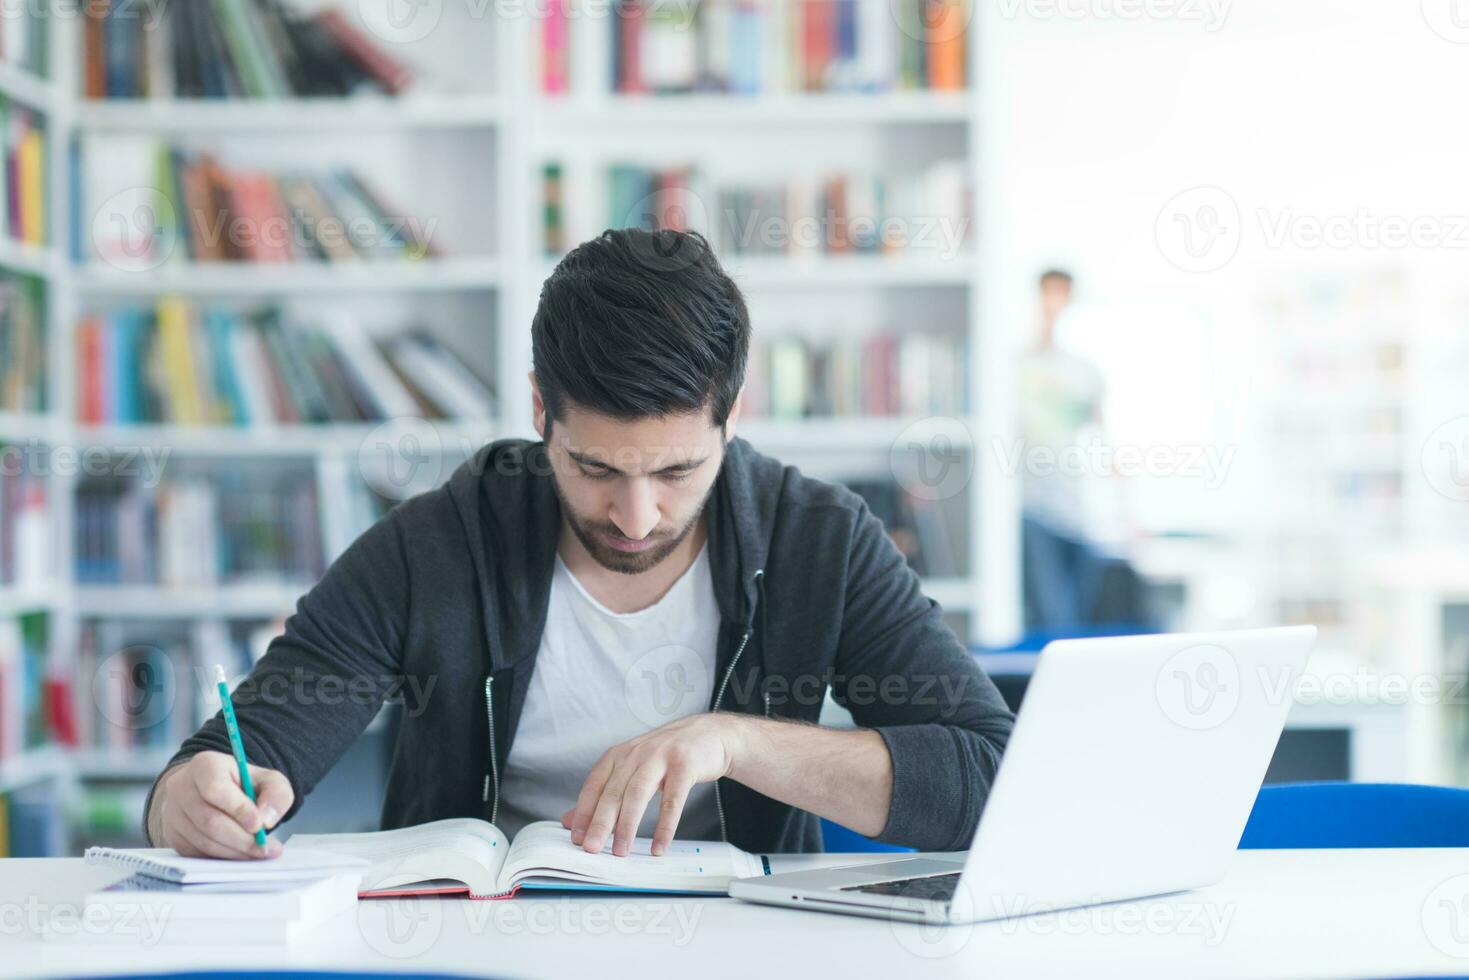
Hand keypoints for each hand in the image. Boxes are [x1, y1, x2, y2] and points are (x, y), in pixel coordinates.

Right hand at [146, 750, 292, 858]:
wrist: (216, 791)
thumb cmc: (244, 784)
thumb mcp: (269, 780)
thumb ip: (276, 794)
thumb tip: (266, 819)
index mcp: (205, 765)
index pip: (216, 789)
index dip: (238, 810)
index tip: (259, 825)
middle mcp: (181, 787)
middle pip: (209, 820)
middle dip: (241, 839)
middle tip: (264, 848)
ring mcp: (172, 812)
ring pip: (203, 840)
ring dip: (234, 851)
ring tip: (258, 852)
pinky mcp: (172, 834)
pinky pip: (196, 852)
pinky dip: (221, 857)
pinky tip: (240, 854)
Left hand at [561, 714, 744, 856]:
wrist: (709, 735)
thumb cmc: (667, 756)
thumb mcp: (632, 769)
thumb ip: (604, 793)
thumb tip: (570, 821)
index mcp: (619, 755)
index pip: (594, 784)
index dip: (584, 811)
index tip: (576, 837)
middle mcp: (636, 754)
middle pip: (614, 791)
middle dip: (601, 822)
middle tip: (591, 848)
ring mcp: (661, 757)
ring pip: (638, 794)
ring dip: (627, 825)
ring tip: (621, 851)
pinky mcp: (685, 765)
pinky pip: (672, 800)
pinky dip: (665, 826)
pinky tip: (659, 846)